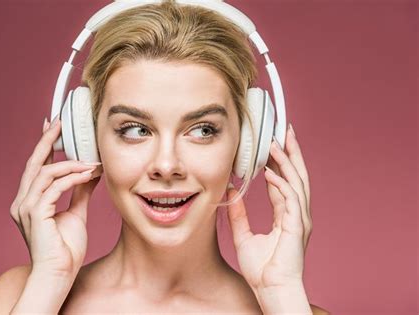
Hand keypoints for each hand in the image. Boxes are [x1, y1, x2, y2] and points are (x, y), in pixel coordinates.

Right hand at [9, 117, 102, 277]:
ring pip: (46, 172)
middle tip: (61, 122)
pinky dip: (72, 178)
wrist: (60, 272)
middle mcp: (23, 201)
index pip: (37, 166)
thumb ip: (80, 191)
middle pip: (34, 163)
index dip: (44, 145)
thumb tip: (90, 171)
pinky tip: (89, 174)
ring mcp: (25, 207)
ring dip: (70, 163)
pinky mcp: (34, 214)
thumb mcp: (76, 211)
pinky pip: (54, 187)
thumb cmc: (66, 247)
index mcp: (30, 200)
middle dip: (48, 140)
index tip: (54, 126)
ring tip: (91, 161)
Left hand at [226, 125, 311, 291]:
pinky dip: (281, 183)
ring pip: (296, 182)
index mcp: (286, 215)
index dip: (279, 162)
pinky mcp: (296, 226)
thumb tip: (231, 192)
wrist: (271, 290)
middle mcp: (296, 214)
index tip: (272, 145)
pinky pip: (289, 199)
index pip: (284, 182)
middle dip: (292, 152)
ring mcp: (299, 219)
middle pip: (297, 175)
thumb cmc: (262, 270)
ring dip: (287, 160)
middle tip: (284, 131)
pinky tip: (269, 172)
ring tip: (276, 142)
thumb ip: (239, 214)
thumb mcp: (244, 236)